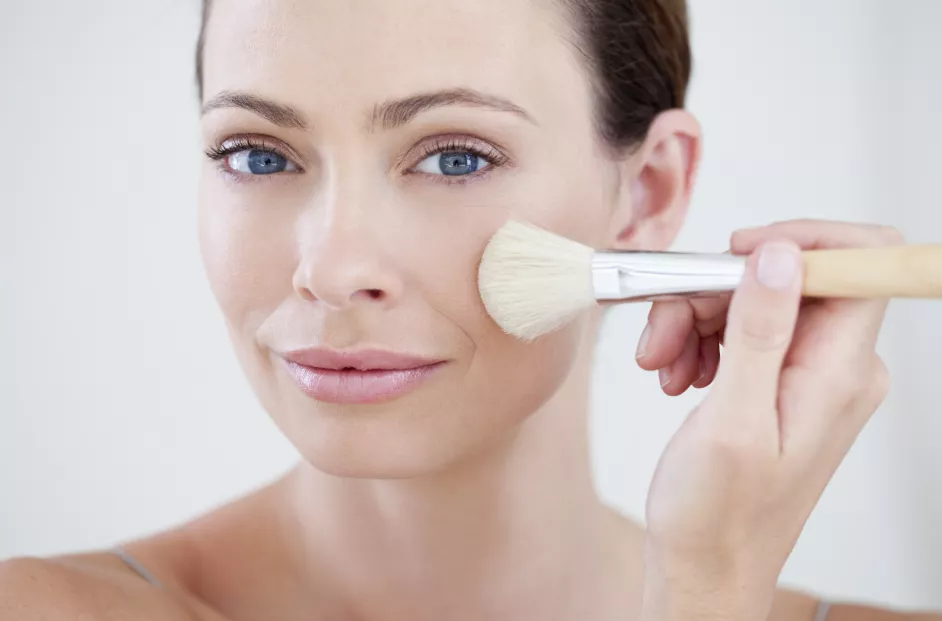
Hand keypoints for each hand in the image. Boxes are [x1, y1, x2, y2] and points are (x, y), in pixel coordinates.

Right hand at [635, 220, 901, 620]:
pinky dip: (700, 342)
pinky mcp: (778, 384)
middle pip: (784, 280)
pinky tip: (675, 374)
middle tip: (664, 333)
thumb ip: (758, 331)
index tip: (734, 253)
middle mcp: (835, 367)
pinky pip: (742, 331)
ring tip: (661, 365)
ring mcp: (807, 375)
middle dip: (714, 293)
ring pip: (753, 302)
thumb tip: (781, 256)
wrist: (704, 565)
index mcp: (840, 373)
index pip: (859, 263)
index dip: (798, 241)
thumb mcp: (731, 420)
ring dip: (695, 321)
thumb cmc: (716, 515)